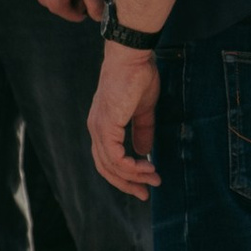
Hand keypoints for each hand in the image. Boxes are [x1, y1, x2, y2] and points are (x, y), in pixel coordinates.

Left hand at [89, 44, 160, 196]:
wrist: (132, 58)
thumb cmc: (138, 77)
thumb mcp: (143, 110)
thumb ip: (142, 131)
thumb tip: (144, 153)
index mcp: (102, 125)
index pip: (107, 159)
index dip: (124, 174)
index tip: (144, 183)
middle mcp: (96, 129)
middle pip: (105, 168)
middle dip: (126, 184)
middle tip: (146, 193)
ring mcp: (99, 128)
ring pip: (111, 166)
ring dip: (134, 176)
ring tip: (154, 178)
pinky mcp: (106, 126)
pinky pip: (116, 157)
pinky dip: (131, 167)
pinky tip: (147, 167)